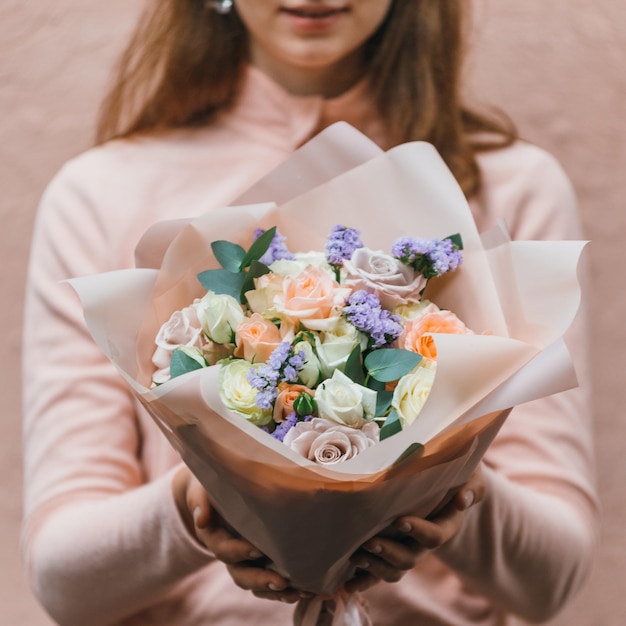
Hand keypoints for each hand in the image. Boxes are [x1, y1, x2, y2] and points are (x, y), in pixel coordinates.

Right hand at [172, 466, 306, 603]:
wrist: (214, 491)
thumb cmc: (210, 487)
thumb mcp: (201, 490)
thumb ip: (200, 500)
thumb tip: (201, 519)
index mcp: (214, 536)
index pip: (224, 550)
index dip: (240, 551)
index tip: (258, 549)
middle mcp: (229, 553)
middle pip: (241, 574)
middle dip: (261, 580)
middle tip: (281, 582)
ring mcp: (244, 559)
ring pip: (256, 582)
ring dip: (275, 591)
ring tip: (298, 593)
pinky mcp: (259, 559)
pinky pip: (268, 579)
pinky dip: (284, 588)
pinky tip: (303, 589)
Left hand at [345, 467, 484, 593]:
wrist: (438, 481)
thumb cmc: (454, 475)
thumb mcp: (469, 475)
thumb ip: (471, 486)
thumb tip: (462, 500)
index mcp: (446, 525)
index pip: (435, 536)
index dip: (419, 531)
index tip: (400, 521)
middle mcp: (425, 543)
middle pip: (410, 558)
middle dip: (389, 553)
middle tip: (370, 542)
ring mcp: (407, 548)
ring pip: (394, 570)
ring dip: (375, 567)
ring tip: (356, 557)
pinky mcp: (391, 550)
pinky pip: (378, 572)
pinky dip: (364, 580)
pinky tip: (348, 584)